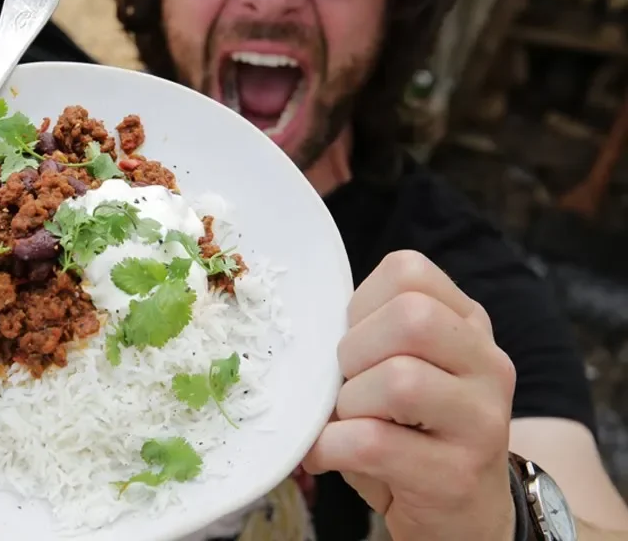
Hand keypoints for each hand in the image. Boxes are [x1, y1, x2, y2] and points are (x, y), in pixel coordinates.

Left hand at [302, 250, 518, 540]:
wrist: (464, 514)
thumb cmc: (413, 433)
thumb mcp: (402, 371)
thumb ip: (369, 338)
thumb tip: (300, 334)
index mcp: (468, 326)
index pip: (409, 272)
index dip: (360, 303)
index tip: (351, 340)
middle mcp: (488, 365)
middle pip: (412, 318)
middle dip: (355, 350)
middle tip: (345, 384)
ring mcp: (481, 421)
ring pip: (400, 381)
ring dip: (349, 404)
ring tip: (346, 422)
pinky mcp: (457, 475)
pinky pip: (374, 443)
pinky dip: (331, 447)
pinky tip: (327, 454)